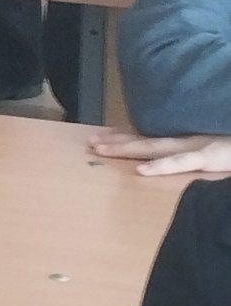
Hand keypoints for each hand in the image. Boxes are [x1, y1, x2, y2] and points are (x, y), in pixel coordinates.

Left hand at [88, 128, 230, 174]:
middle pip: (145, 139)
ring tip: (100, 149)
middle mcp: (187, 137)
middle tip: (89, 143)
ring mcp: (197, 146)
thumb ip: (197, 149)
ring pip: (154, 147)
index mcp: (189, 136)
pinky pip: (181, 162)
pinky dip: (161, 166)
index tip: (101, 136)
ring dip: (125, 148)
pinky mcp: (210, 157)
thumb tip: (178, 155)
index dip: (125, 135)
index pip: (151, 134)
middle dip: (116, 141)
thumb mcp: (217, 145)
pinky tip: (140, 171)